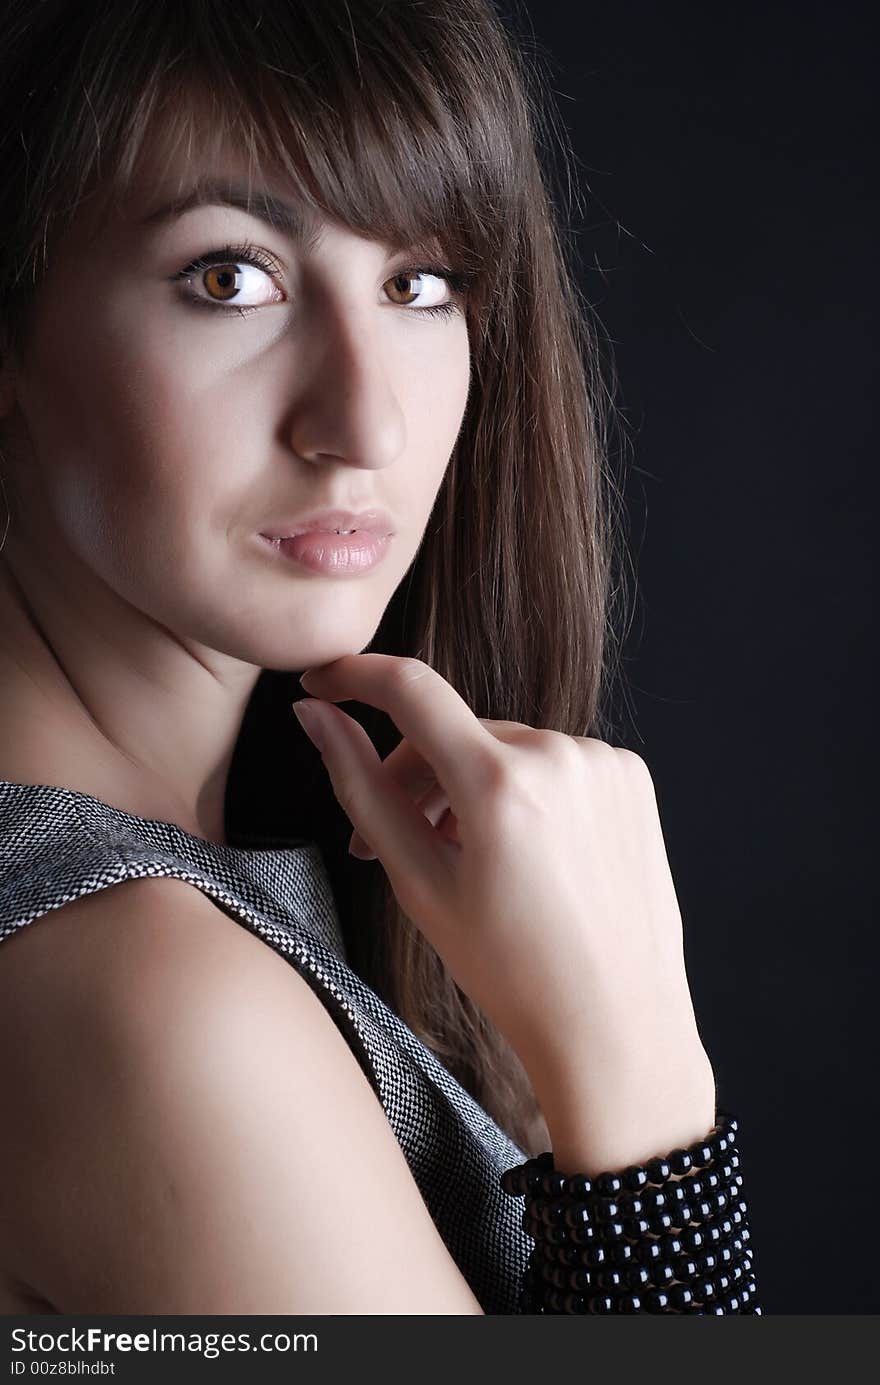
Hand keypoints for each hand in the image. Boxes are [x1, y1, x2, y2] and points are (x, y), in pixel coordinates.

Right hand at [294, 654, 707, 1085]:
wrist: (615, 1024)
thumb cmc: (512, 971)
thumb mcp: (419, 883)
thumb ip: (362, 788)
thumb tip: (315, 716)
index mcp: (499, 785)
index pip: (411, 689)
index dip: (356, 675)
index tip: (324, 680)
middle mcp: (559, 756)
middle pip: (454, 730)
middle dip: (411, 776)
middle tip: (385, 843)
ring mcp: (603, 763)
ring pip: (503, 747)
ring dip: (468, 785)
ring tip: (460, 857)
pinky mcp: (631, 776)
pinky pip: (554, 761)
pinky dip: (524, 791)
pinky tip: (522, 852)